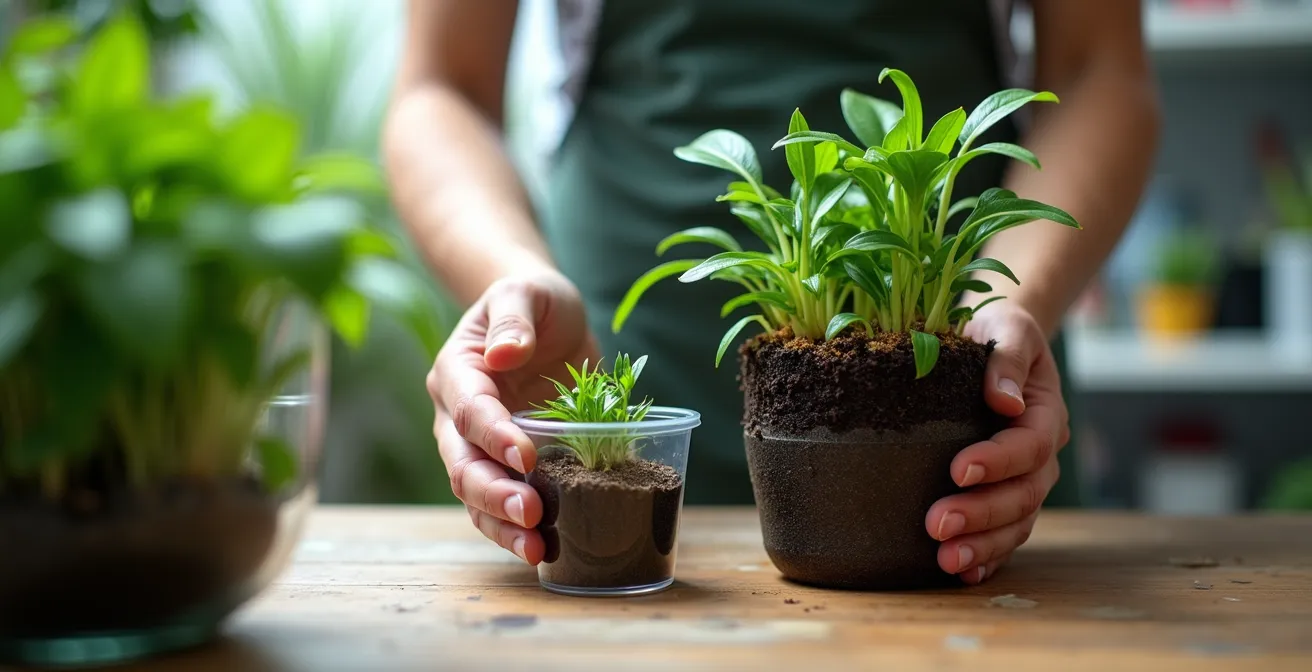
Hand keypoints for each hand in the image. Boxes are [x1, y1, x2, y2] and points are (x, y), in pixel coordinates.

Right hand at [427, 272, 598, 563]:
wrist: (546, 318)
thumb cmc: (534, 300)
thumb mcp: (526, 292)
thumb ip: (513, 317)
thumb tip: (506, 352)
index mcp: (457, 372)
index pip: (468, 410)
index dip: (494, 436)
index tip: (527, 457)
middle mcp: (457, 415)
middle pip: (462, 465)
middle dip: (494, 494)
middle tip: (533, 513)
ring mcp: (480, 445)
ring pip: (475, 496)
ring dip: (502, 525)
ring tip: (537, 549)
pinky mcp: (507, 464)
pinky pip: (502, 504)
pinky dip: (517, 529)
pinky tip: (544, 549)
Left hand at [925, 301, 1070, 583]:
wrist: (991, 345)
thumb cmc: (996, 332)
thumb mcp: (1007, 326)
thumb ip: (1007, 356)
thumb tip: (1003, 399)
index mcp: (1045, 414)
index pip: (1028, 445)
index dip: (998, 461)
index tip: (958, 469)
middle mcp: (1041, 454)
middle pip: (1023, 494)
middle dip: (983, 514)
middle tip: (938, 525)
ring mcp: (1025, 480)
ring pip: (1016, 523)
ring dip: (984, 545)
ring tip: (946, 560)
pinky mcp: (1002, 496)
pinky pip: (1004, 535)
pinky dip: (988, 557)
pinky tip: (962, 573)